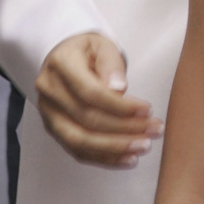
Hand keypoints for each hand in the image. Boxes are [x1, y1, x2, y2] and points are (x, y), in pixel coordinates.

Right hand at [36, 32, 163, 167]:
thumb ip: (111, 64)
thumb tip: (119, 89)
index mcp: (61, 65)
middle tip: (154, 130)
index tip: (146, 110)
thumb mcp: (102, 44)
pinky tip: (127, 158)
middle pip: (87, 119)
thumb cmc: (88, 50)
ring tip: (143, 146)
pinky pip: (78, 150)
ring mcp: (49, 113)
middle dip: (124, 129)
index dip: (120, 106)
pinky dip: (104, 157)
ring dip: (116, 148)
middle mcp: (50, 91)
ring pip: (80, 140)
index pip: (90, 92)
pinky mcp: (54, 130)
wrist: (66, 57)